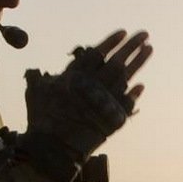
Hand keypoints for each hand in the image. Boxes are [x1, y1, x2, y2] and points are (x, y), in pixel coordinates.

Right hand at [23, 30, 152, 161]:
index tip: (123, 32)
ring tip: (149, 48)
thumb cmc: (41, 119)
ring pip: (126, 77)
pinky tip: (140, 85)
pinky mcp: (113, 119)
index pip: (97, 53)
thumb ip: (38, 78)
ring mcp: (106, 102)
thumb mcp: (35, 93)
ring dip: (139, 62)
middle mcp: (94, 85)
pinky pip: (127, 102)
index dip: (110, 42)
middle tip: (144, 34)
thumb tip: (34, 72)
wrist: (54, 150)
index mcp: (75, 76)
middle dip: (131, 45)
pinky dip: (134, 93)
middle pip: (117, 61)